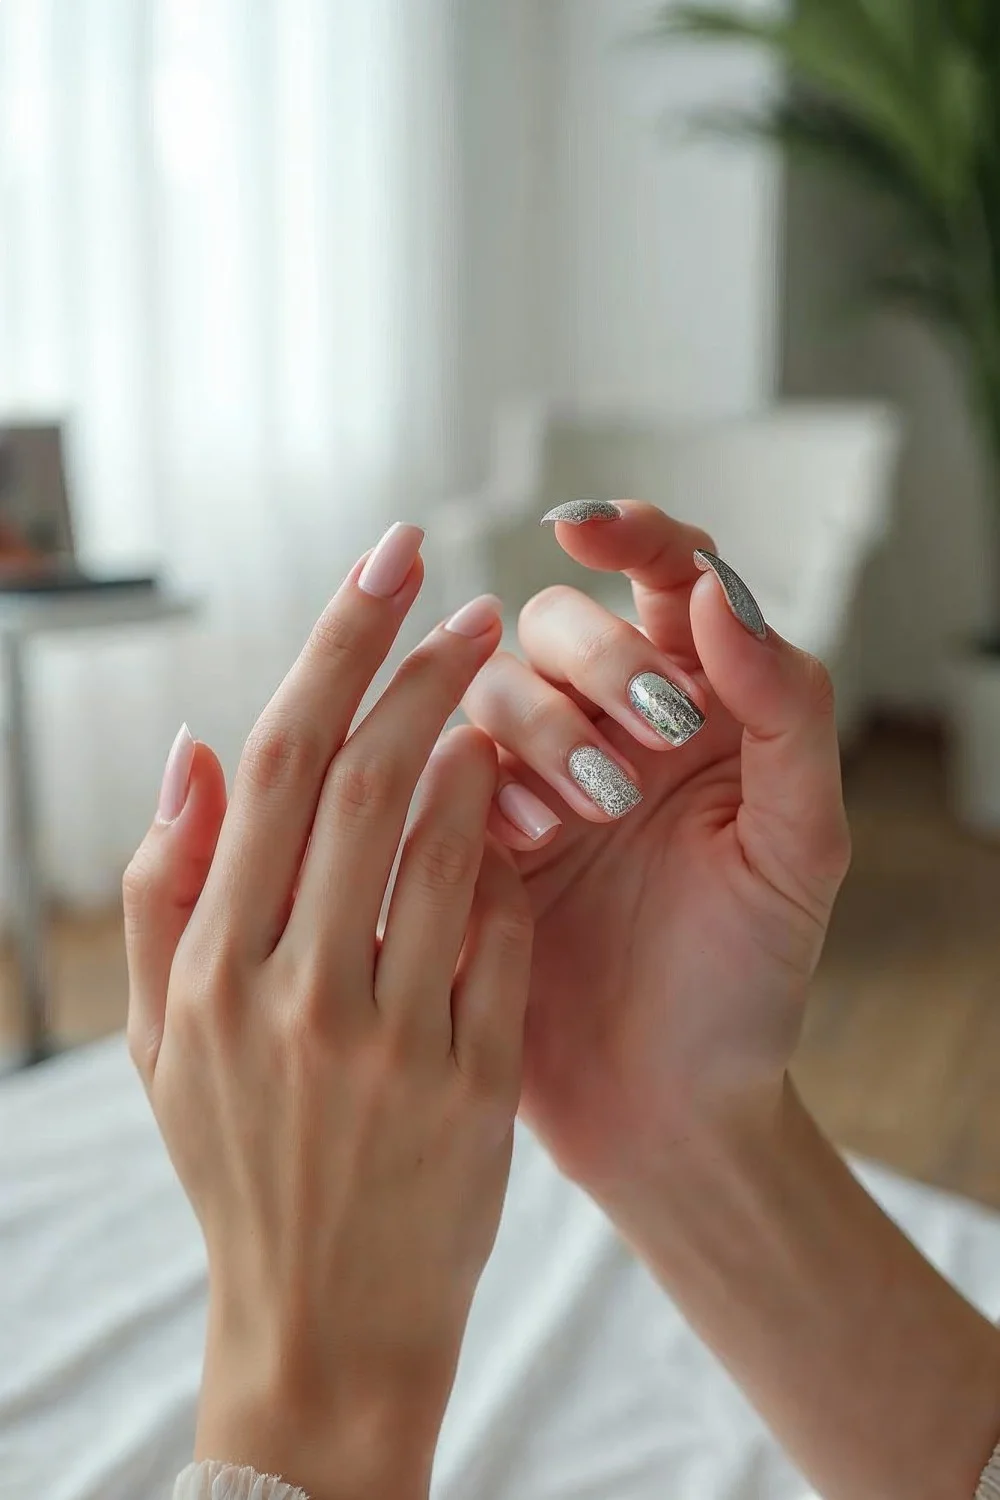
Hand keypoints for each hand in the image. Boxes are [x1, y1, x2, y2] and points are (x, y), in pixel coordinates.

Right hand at [123, 527, 532, 1499]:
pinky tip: (524, 808)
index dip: (338, 646)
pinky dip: (513, 860)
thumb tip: (190, 745)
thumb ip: (164, 886)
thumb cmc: (240, 1162)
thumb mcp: (162, 1039)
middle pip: (364, 778)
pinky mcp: (468, 1087)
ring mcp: (385, 1041)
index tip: (389, 564)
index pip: (274, 762)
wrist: (323, 1322)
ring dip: (481, 745)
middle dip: (424, 670)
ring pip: (445, 844)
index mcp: (206, 966)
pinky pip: (500, 938)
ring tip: (502, 693)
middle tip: (471, 609)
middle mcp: (289, 993)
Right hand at [462, 503, 849, 1211]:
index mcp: (701, 712)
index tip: (591, 535)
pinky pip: (436, 769)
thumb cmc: (749, 981)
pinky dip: (471, 783)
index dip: (632, 536)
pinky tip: (523, 848)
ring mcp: (530, 783)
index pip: (667, 579)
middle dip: (592, 662)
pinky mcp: (466, 838)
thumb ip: (784, 711)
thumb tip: (721, 593)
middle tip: (643, 748)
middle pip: (559, 622)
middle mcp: (608, 730)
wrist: (668, 1107)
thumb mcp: (802, 846)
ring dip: (537, 729)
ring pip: (491, 689)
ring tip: (584, 819)